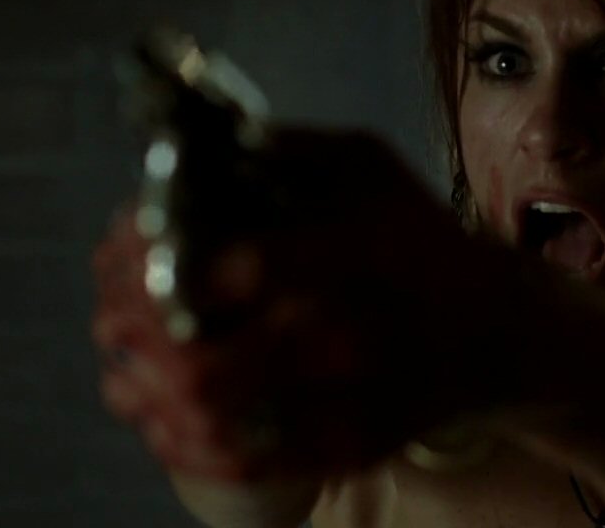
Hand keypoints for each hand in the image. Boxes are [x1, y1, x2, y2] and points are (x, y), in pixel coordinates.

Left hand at [92, 127, 511, 481]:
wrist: (497, 331)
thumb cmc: (419, 240)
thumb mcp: (368, 167)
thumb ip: (289, 148)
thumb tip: (204, 142)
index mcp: (353, 255)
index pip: (250, 267)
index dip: (171, 267)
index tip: (135, 253)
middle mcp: (350, 334)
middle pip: (208, 364)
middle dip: (138, 344)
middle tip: (107, 321)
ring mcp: (347, 401)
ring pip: (217, 424)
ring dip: (149, 400)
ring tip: (119, 374)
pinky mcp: (347, 447)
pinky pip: (247, 462)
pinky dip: (187, 445)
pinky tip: (160, 420)